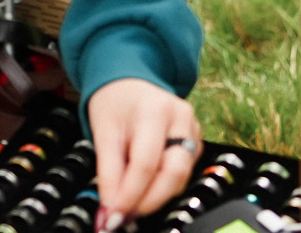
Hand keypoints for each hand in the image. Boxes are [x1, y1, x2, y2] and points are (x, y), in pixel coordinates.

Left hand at [86, 78, 198, 227]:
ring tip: (131, 201)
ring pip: (181, 177)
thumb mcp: (102, 132)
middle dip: (149, 202)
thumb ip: (108, 173)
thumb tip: (111, 209)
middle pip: (174, 173)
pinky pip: (184, 173)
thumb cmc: (116, 104)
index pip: (146, 164)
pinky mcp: (197, 142)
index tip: (113, 215)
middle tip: (125, 215)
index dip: (130, 196)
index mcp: (156, 110)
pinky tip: (145, 186)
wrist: (129, 84)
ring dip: (155, 196)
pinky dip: (163, 185)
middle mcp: (182, 119)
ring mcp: (194, 130)